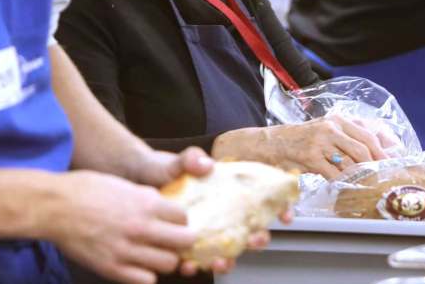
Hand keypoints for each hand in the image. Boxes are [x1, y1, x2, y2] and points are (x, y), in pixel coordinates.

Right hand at [46, 170, 195, 283]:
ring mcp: (127, 250)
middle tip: (172, 241)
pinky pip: (146, 280)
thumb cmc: (85, 190)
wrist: (54, 206)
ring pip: (168, 264)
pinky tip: (138, 266)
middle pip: (184, 241)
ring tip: (154, 254)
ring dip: (165, 259)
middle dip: (182, 241)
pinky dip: (146, 275)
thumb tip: (160, 205)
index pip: (184, 217)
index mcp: (145, 203)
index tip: (174, 223)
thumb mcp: (122, 185)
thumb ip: (145, 197)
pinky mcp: (112, 268)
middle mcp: (141, 227)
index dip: (180, 220)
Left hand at [131, 147, 275, 275]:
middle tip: (254, 240)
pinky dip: (198, 266)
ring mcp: (208, 230)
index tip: (287, 216)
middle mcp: (223, 212)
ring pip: (229, 250)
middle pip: (252, 230)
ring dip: (229, 259)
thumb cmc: (163, 169)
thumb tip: (204, 163)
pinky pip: (201, 259)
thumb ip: (191, 158)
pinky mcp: (189, 244)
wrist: (137, 184)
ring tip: (220, 261)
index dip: (281, 208)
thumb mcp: (178, 160)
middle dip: (259, 239)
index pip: (263, 199)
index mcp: (228, 191)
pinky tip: (189, 266)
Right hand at [216, 115, 389, 179]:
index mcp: (336, 120)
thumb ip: (344, 138)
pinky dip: (342, 183)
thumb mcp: (323, 131)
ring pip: (350, 162)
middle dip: (374, 166)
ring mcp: (320, 141)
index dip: (381, 152)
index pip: (368, 136)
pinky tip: (343, 187)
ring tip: (365, 185)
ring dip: (360, 176)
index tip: (389, 165)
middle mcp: (330, 127)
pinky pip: (334, 174)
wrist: (269, 143)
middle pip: (363, 149)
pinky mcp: (311, 157)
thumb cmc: (299, 140)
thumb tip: (370, 154)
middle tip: (380, 178)